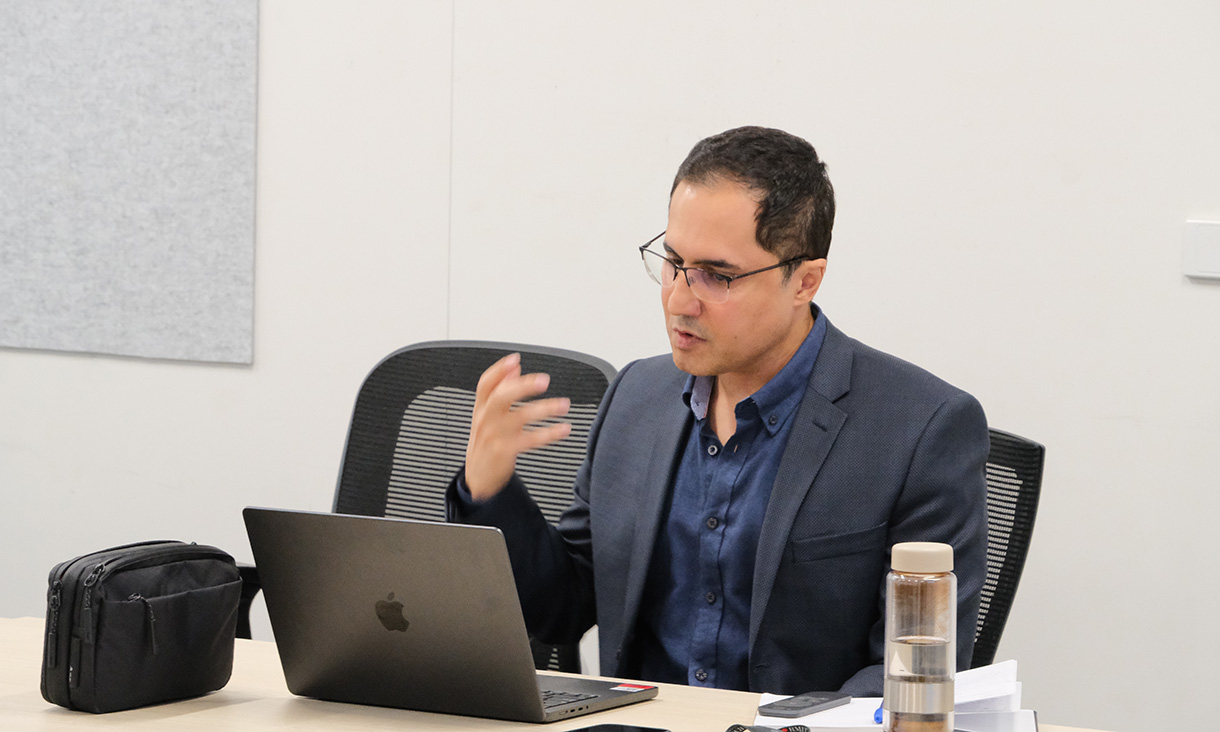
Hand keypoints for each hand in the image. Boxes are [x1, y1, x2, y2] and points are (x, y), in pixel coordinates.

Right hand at [464, 353, 571, 500]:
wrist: (479, 475)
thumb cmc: (487, 440)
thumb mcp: (488, 414)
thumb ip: (501, 389)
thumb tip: (515, 368)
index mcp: (482, 406)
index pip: (485, 384)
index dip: (499, 370)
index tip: (515, 360)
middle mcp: (487, 418)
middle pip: (501, 397)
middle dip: (522, 386)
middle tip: (544, 381)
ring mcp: (495, 435)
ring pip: (520, 417)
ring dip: (544, 409)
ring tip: (563, 405)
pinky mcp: (505, 451)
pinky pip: (530, 440)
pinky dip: (549, 434)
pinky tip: (563, 429)